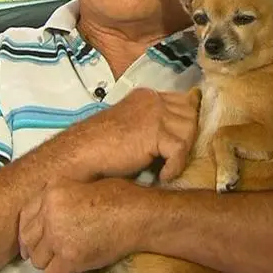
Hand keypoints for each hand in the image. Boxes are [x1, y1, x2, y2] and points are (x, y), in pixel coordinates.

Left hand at [18, 178, 142, 272]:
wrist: (138, 215)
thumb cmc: (118, 196)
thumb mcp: (81, 183)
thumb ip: (59, 195)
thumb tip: (46, 211)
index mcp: (51, 193)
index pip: (24, 216)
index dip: (27, 230)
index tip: (31, 240)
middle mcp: (49, 214)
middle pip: (28, 240)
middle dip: (37, 247)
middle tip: (50, 252)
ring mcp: (58, 238)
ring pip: (38, 260)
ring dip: (48, 261)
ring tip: (63, 259)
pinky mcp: (71, 258)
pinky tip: (72, 267)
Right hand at [72, 87, 201, 181]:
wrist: (80, 156)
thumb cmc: (102, 149)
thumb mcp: (133, 128)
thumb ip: (153, 124)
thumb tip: (180, 136)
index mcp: (147, 96)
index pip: (184, 102)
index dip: (187, 124)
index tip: (181, 144)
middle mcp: (153, 100)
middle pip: (191, 115)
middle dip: (187, 139)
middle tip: (173, 159)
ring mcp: (154, 113)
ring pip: (189, 132)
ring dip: (180, 154)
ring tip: (164, 167)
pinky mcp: (154, 132)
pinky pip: (180, 150)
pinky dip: (173, 167)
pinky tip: (161, 176)